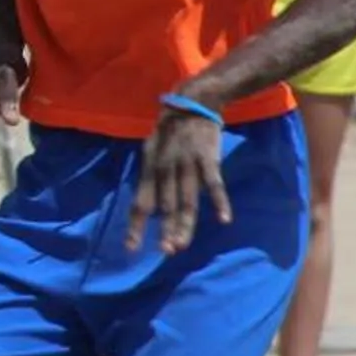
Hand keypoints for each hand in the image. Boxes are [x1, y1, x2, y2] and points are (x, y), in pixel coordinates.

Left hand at [130, 101, 230, 254]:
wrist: (192, 103)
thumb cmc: (170, 132)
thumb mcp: (151, 151)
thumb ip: (151, 178)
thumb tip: (148, 207)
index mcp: (150, 169)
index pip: (140, 203)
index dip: (136, 226)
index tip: (132, 249)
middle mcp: (165, 169)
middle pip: (165, 206)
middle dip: (164, 230)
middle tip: (166, 252)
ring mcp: (187, 165)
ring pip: (186, 200)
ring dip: (185, 224)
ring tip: (182, 245)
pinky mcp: (208, 159)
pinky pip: (214, 183)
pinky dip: (219, 201)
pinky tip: (224, 218)